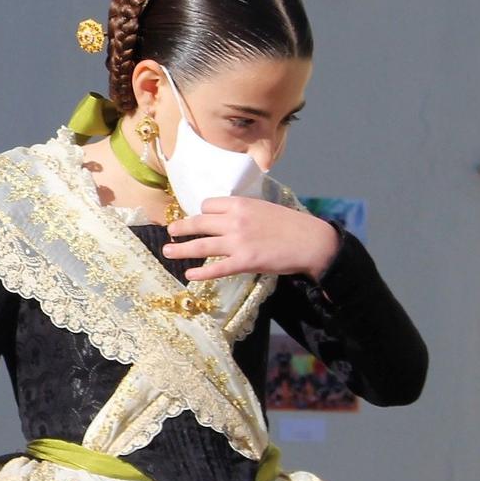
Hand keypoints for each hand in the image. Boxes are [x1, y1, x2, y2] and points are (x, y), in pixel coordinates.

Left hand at [163, 197, 339, 281]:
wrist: (312, 242)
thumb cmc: (291, 225)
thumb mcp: (264, 208)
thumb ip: (243, 211)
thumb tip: (224, 216)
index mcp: (240, 204)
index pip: (209, 205)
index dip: (202, 212)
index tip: (199, 218)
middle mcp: (235, 221)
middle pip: (199, 223)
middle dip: (181, 227)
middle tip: (170, 231)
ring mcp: (238, 242)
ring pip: (201, 246)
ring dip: (181, 249)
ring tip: (167, 251)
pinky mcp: (244, 262)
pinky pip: (216, 268)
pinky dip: (200, 273)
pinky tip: (189, 275)